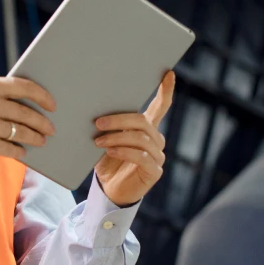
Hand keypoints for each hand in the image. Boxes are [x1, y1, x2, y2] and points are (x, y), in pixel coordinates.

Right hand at [0, 77, 56, 161]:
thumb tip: (25, 101)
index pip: (23, 87)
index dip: (42, 96)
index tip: (52, 104)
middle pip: (26, 113)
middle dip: (42, 122)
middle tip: (50, 128)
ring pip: (22, 132)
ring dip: (35, 138)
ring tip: (41, 140)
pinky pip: (11, 149)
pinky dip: (19, 151)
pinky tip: (22, 152)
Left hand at [93, 71, 174, 205]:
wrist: (109, 190)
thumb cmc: (108, 162)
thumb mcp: (106, 140)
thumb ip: (109, 127)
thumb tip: (96, 111)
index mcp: (147, 129)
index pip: (161, 107)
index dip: (165, 90)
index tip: (168, 73)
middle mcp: (156, 140)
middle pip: (142, 122)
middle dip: (119, 119)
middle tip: (98, 122)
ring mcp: (157, 156)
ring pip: (140, 138)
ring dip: (116, 137)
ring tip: (98, 140)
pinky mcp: (154, 171)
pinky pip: (140, 156)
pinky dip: (123, 151)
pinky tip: (110, 150)